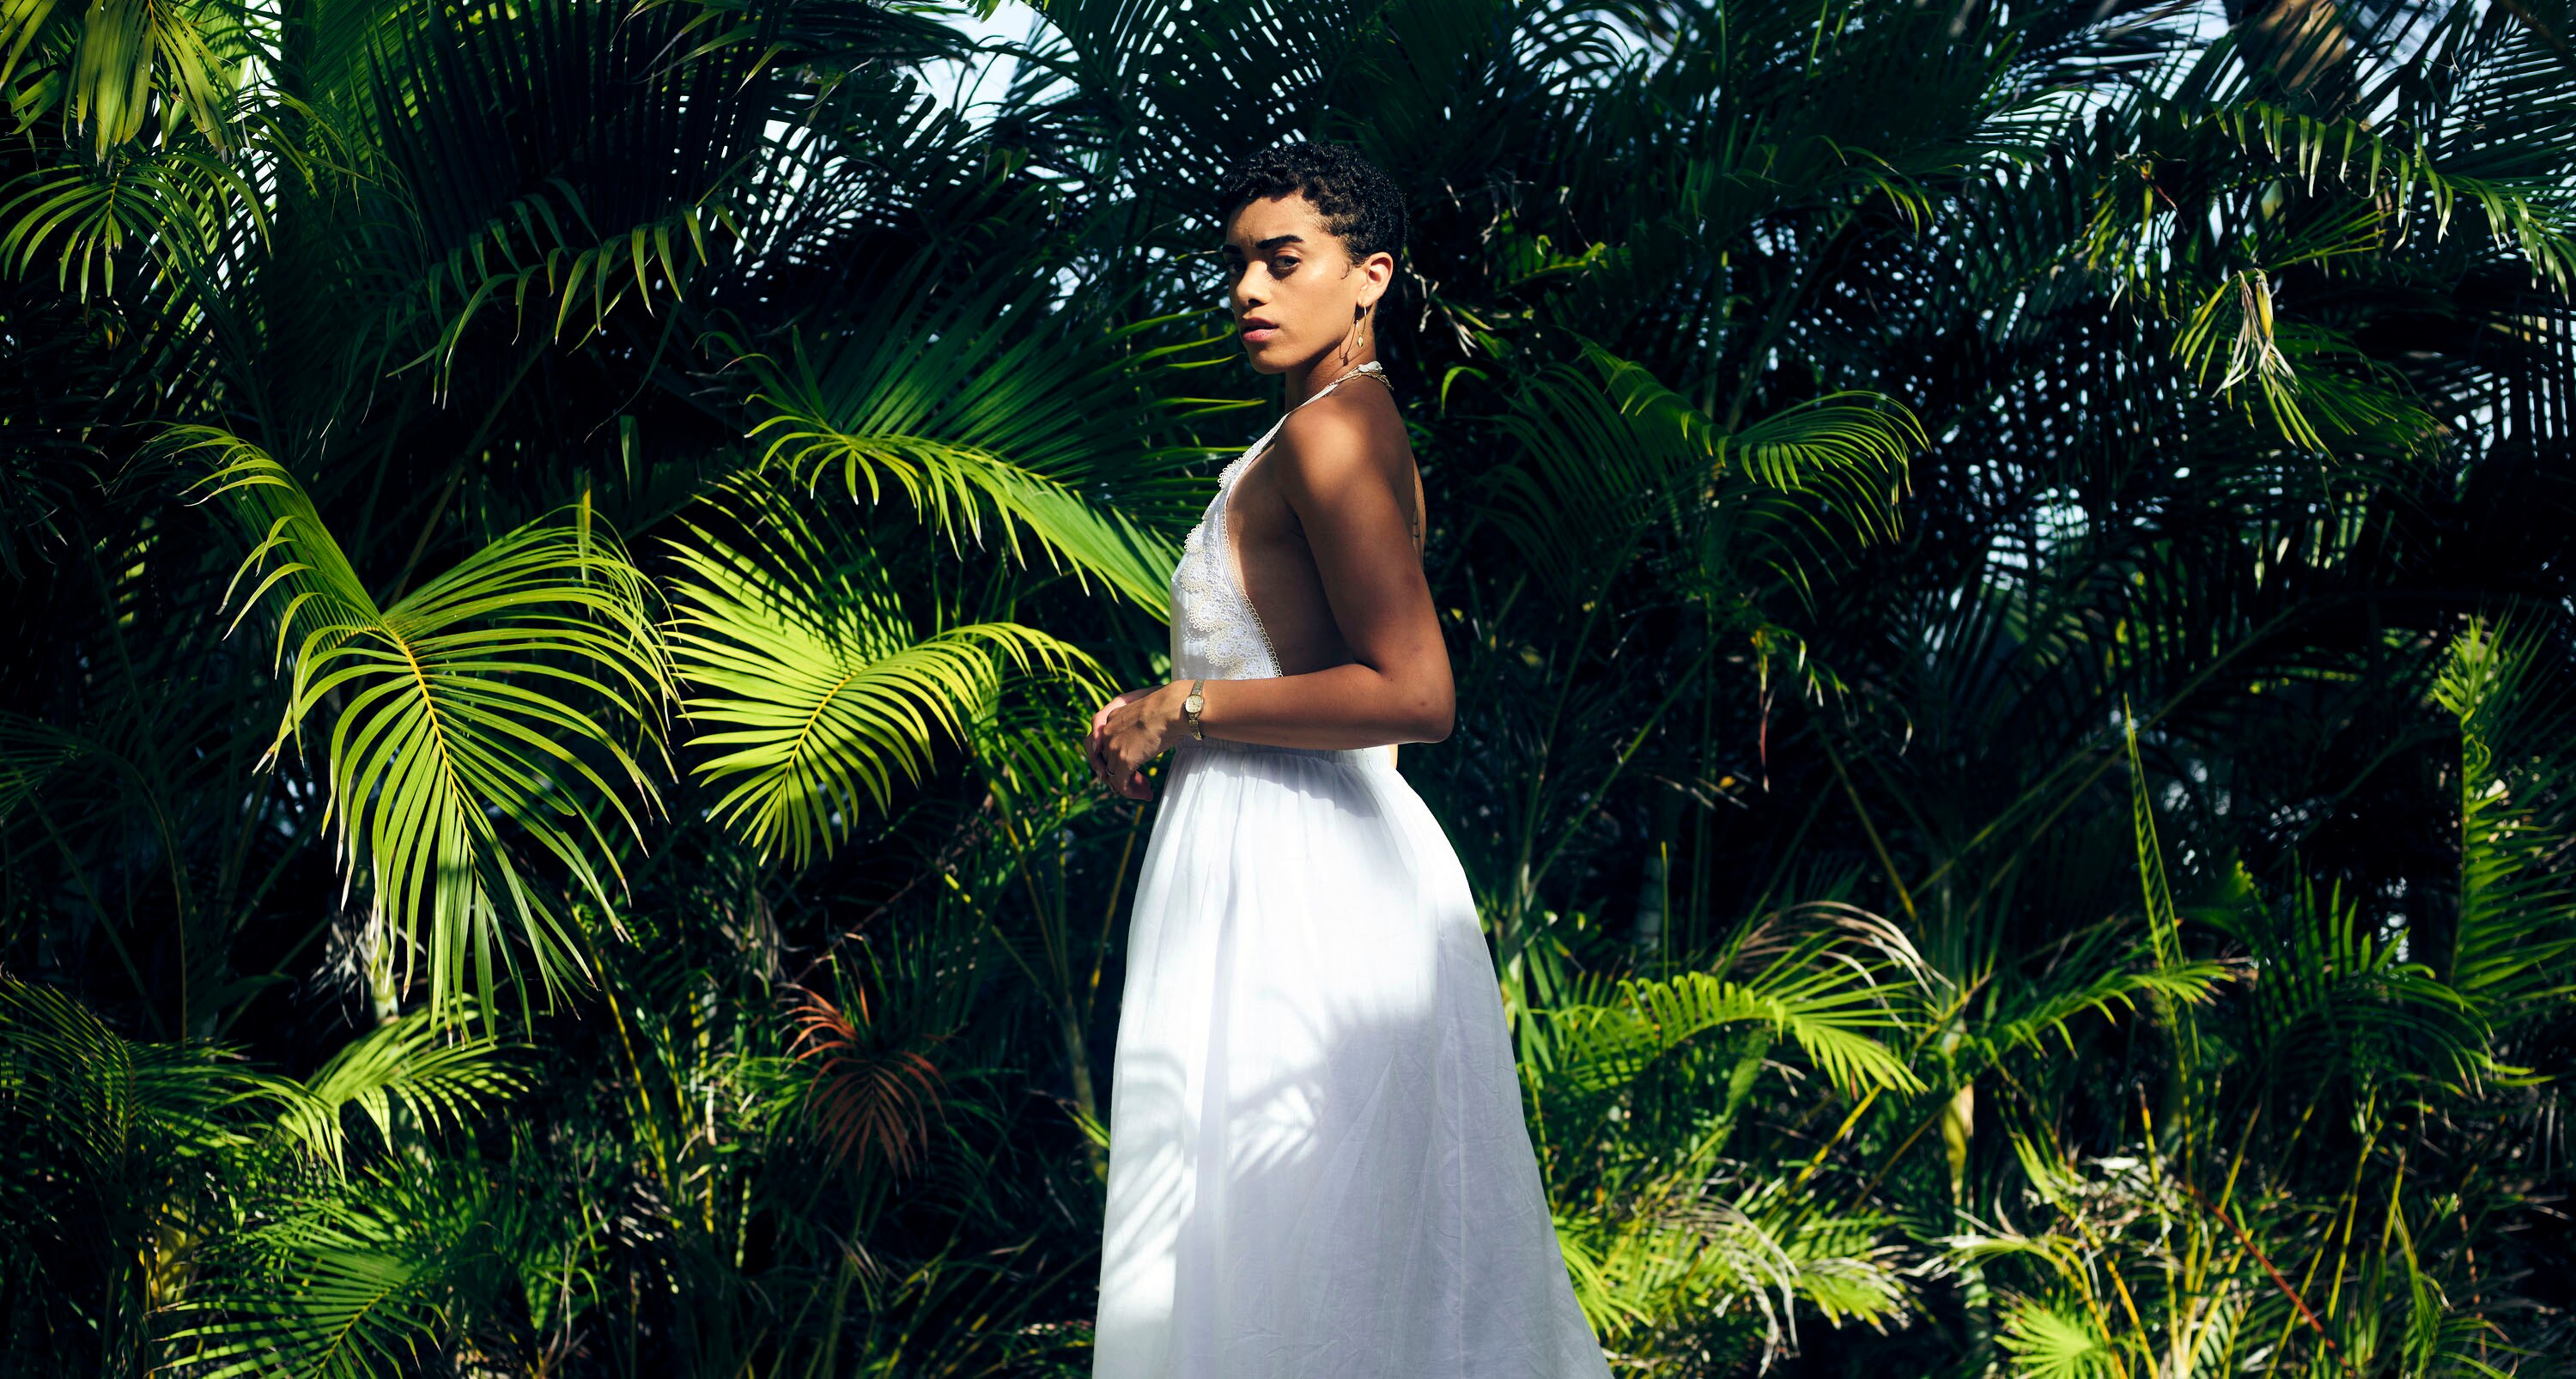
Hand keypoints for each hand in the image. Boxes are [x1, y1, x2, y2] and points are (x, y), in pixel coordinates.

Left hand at [1083, 683, 1186, 799]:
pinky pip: (1122, 784)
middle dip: (1124, 775)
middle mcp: (1107, 733)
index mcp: (1112, 719)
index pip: (1105, 746)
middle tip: (1142, 783)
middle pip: (1108, 762)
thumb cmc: (1168, 708)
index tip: (1133, 766)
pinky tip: (1146, 794)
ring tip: (1146, 790)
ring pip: (1114, 776)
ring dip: (1130, 786)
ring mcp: (1114, 747)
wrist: (1172, 708)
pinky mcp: (1125, 760)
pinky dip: (1132, 792)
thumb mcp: (1146, 715)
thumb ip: (1139, 727)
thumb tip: (1148, 738)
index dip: (1116, 760)